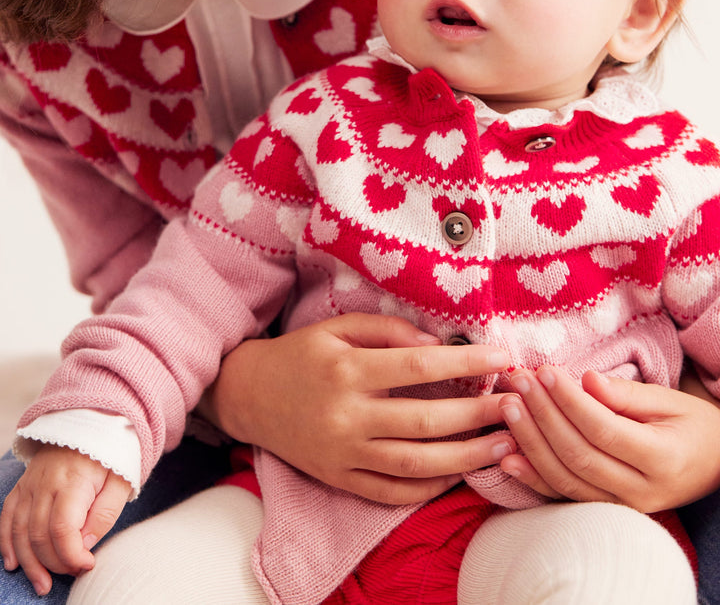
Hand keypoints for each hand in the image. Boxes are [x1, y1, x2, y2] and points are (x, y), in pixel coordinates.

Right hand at [0, 445, 130, 595]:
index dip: (72, 555)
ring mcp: (30, 485)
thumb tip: (84, 545)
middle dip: (55, 563)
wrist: (92, 421)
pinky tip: (14, 564)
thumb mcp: (121, 479)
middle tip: (73, 572)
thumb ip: (105, 513)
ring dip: (29, 563)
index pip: (62, 529)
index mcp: (73, 482)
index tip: (88, 564)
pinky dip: (7, 543)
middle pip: (39, 535)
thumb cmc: (111, 453)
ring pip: (20, 531)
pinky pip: (7, 517)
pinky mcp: (23, 486)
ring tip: (43, 584)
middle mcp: (45, 484)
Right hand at [203, 313, 514, 504]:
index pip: (421, 367)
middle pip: (427, 422)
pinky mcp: (339, 479)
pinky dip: (429, 487)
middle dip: (478, 414)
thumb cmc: (300, 354)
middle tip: (516, 405)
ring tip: (504, 446)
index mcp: (349, 371)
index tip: (502, 356)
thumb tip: (437, 345)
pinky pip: (391, 491)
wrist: (248, 395)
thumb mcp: (338, 327)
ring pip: (416, 464)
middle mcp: (348, 416)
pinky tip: (459, 473)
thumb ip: (387, 330)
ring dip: (467, 457)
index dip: (467, 363)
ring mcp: (344, 454)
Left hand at [497, 365, 719, 511]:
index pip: (604, 430)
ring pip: (566, 479)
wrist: (712, 466)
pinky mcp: (605, 511)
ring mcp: (622, 507)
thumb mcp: (669, 402)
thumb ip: (626, 394)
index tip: (544, 372)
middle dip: (542, 416)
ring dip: (530, 442)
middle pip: (579, 455)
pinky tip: (507, 457)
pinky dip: (533, 478)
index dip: (570, 401)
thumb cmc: (690, 426)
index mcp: (662, 459)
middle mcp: (641, 492)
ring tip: (508, 407)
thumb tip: (586, 380)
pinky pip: (564, 497)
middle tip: (518, 383)